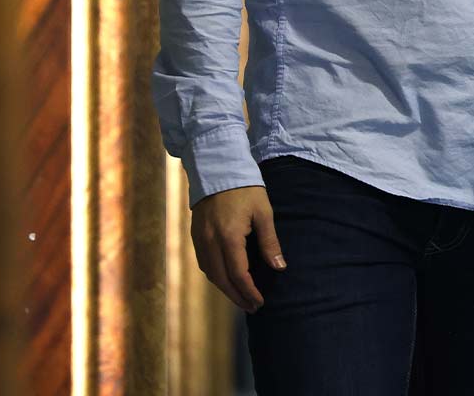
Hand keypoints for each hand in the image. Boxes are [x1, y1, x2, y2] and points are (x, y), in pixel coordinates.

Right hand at [191, 185, 284, 311]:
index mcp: (229, 236)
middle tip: (251, 307)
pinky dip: (214, 275)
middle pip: (221, 279)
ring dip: (224, 288)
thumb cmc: (245, 188)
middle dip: (237, 296)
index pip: (238, 274)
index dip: (249, 291)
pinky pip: (203, 263)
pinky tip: (225, 278)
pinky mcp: (194, 234)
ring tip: (240, 297)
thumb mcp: (263, 212)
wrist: (217, 166)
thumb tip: (279, 267)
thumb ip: (270, 242)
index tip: (260, 302)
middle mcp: (210, 241)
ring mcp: (199, 238)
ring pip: (210, 273)